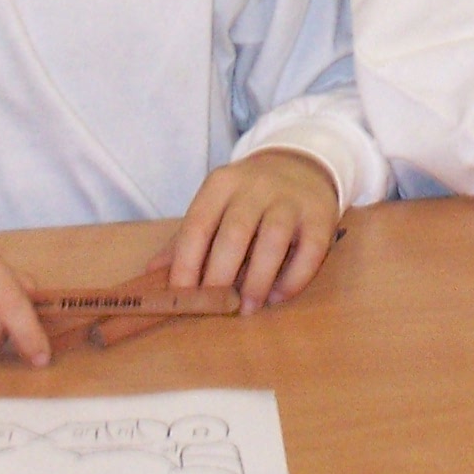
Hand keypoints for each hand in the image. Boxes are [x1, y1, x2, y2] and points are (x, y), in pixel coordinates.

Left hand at [167, 149, 341, 311]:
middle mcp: (256, 186)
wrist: (302, 165)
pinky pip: (309, 250)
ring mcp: (290, 199)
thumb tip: (152, 273)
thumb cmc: (249, 196)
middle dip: (220, 275)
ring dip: (258, 280)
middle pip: (234, 233)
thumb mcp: (216, 205)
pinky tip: (277, 296)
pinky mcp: (320, 215)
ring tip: (247, 307)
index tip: (181, 295)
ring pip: (272, 240)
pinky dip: (293, 279)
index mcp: (222, 184)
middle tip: (215, 307)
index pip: (198, 224)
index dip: (186, 262)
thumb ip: (186, 238)